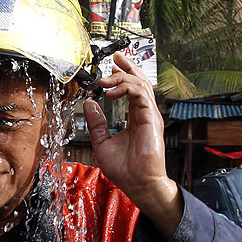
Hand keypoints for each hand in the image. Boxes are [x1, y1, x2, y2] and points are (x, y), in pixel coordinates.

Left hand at [83, 51, 182, 237]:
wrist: (138, 184)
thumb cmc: (125, 169)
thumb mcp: (102, 142)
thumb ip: (97, 123)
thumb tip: (89, 104)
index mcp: (136, 118)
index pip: (133, 89)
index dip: (124, 74)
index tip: (113, 65)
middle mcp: (145, 114)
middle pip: (140, 81)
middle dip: (128, 66)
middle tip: (115, 57)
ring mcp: (150, 115)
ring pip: (140, 84)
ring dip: (122, 76)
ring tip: (105, 78)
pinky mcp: (151, 118)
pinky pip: (141, 94)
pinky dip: (125, 87)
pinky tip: (110, 91)